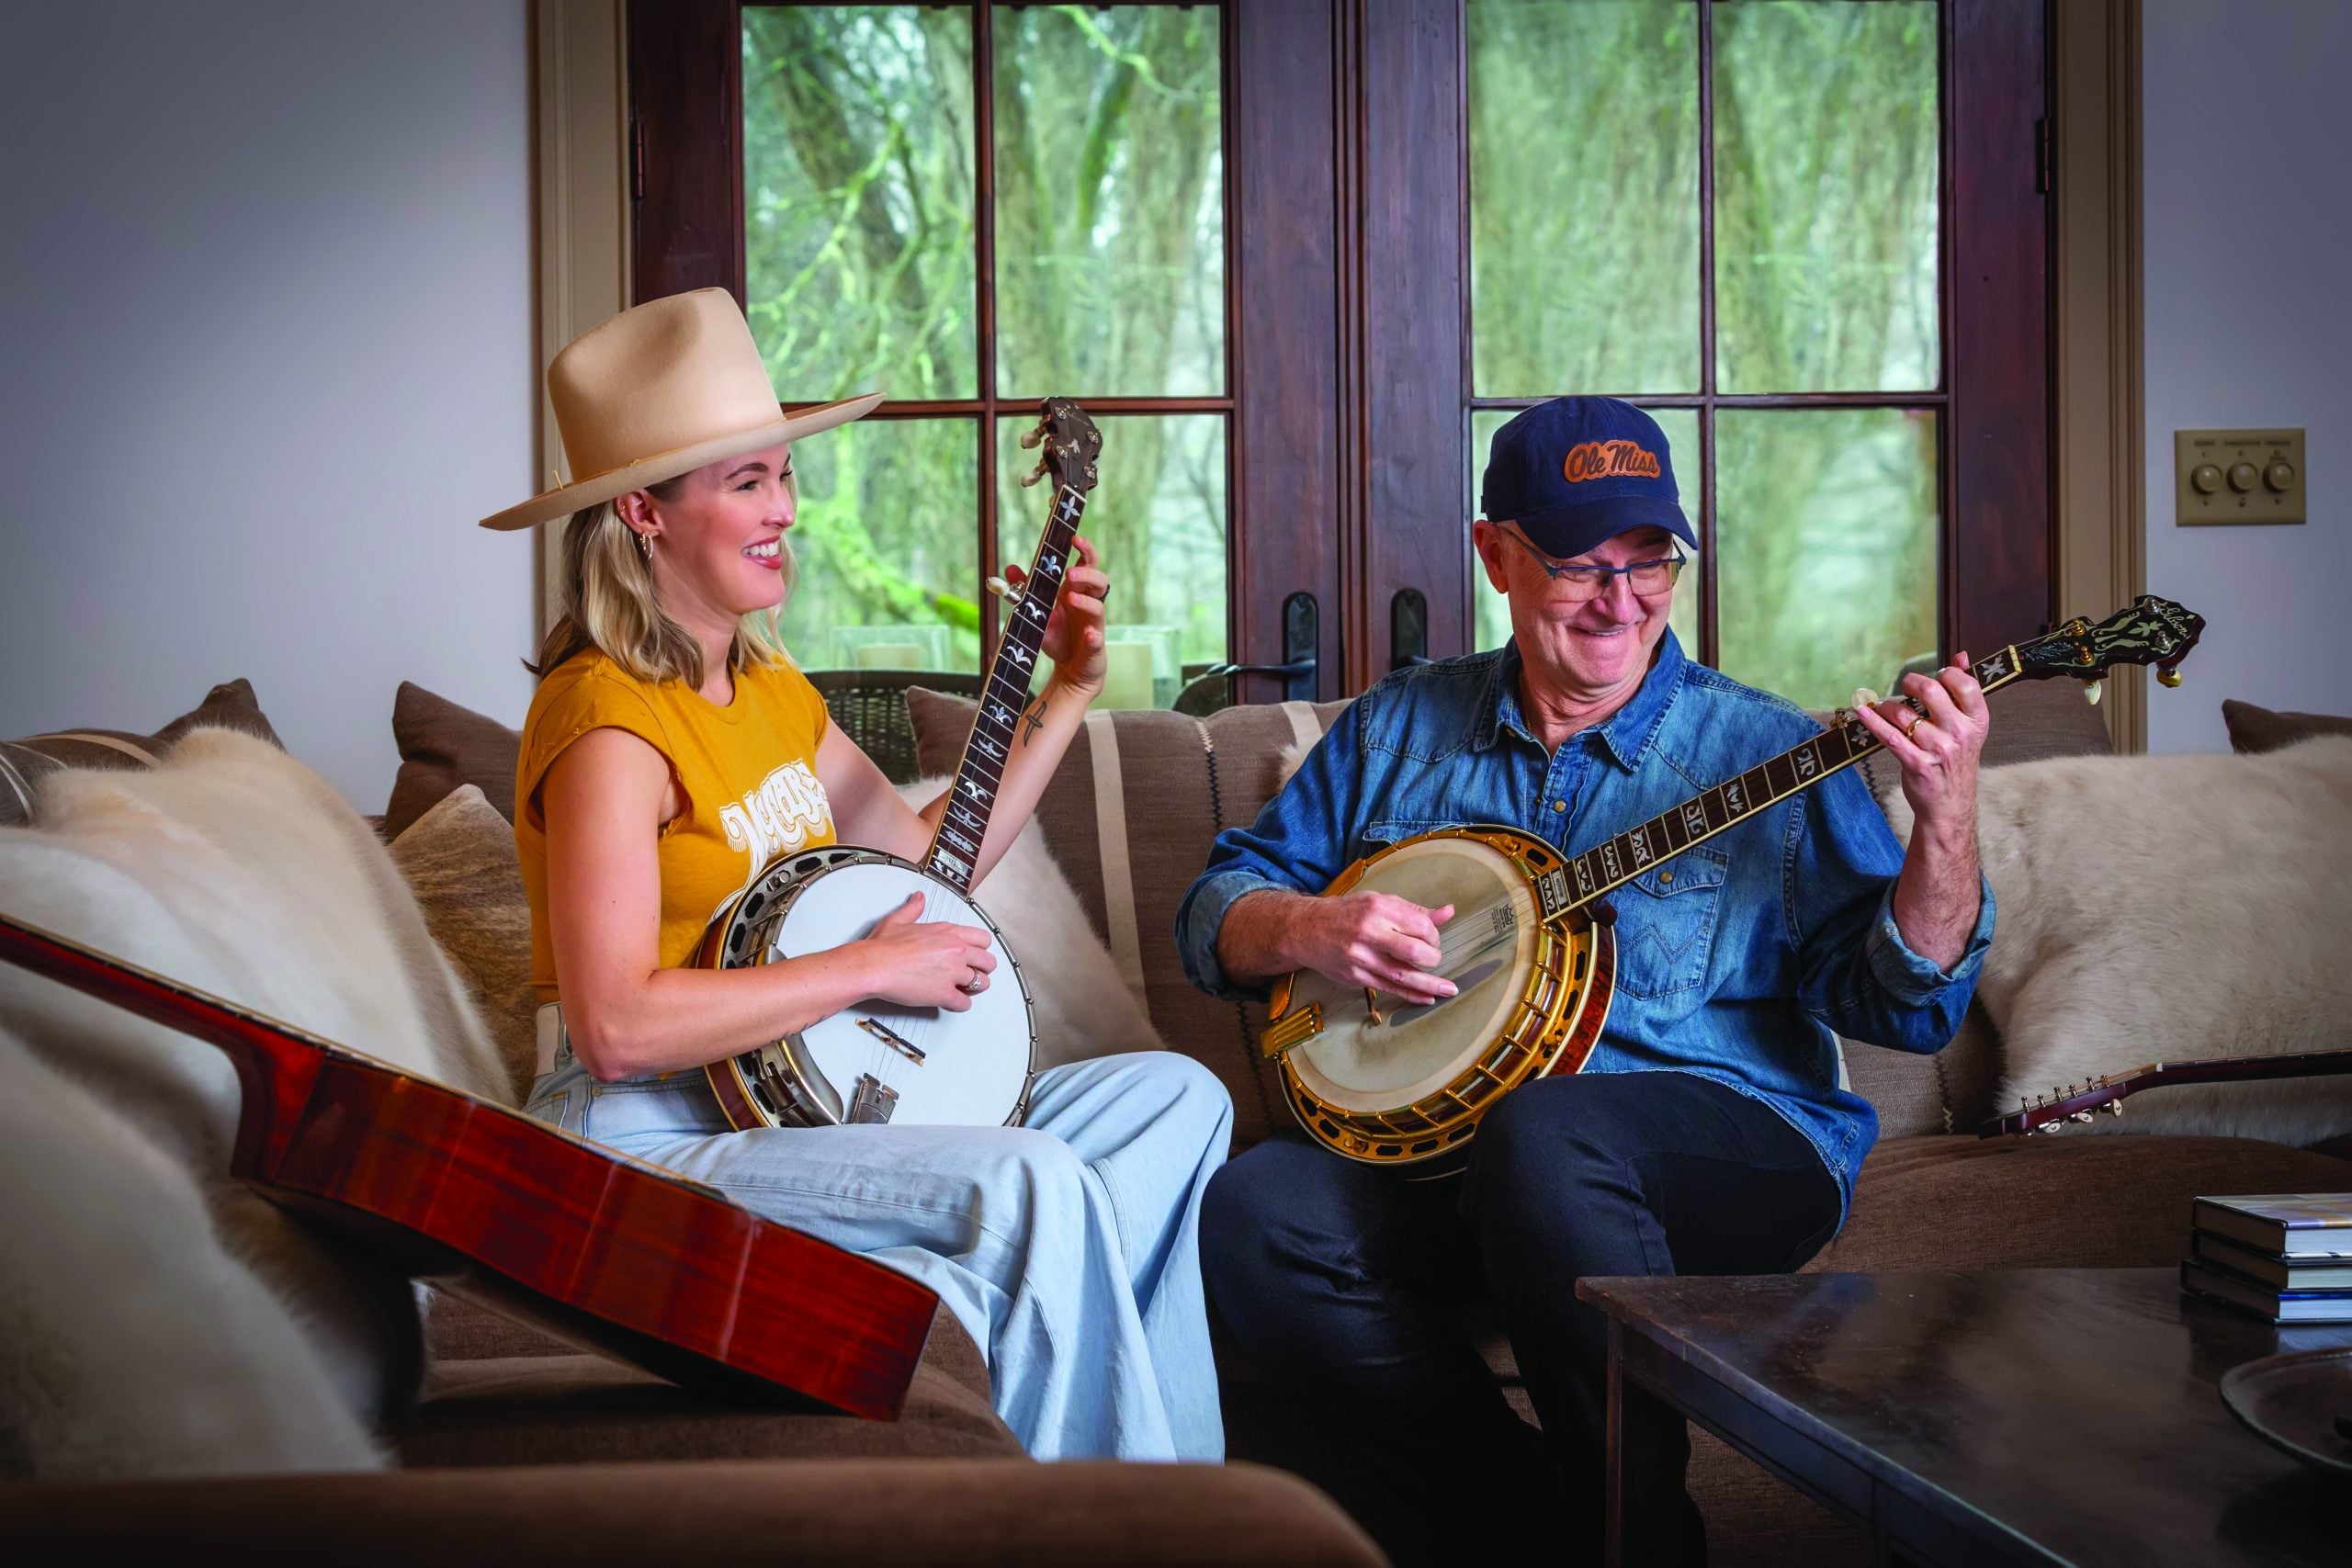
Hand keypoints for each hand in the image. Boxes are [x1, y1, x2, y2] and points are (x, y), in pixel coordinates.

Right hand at [858, 892, 995, 1011]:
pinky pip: (965, 1003)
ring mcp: (952, 973)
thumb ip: (913, 909)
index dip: (981, 949)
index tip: (974, 955)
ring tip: (963, 989)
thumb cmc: (883, 947)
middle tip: (972, 974)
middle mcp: (956, 950)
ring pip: (982, 983)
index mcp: (949, 932)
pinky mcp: (944, 993)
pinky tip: (952, 1001)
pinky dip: (960, 1004)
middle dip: (982, 969)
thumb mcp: (899, 920)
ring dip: (974, 988)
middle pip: (989, 962)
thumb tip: (918, 898)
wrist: (873, 967)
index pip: (984, 939)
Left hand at [1007, 534, 1106, 694]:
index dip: (1085, 550)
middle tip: (1069, 574)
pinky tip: (1088, 635)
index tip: (1075, 539)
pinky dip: (1093, 636)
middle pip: (1099, 581)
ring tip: (1071, 598)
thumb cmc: (1057, 638)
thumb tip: (1009, 567)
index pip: (1086, 565)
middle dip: (1086, 573)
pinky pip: (1097, 639)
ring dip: (1086, 601)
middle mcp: (1088, 604)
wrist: (1069, 670)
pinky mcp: (1094, 646)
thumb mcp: (1035, 612)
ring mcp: (1093, 625)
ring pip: (1099, 607)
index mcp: (1075, 591)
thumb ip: (1024, 590)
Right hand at [1285, 890, 1456, 1006]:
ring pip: (1402, 974)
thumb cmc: (1347, 913)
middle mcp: (1369, 932)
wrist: (1306, 929)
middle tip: (1434, 958)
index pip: (1420, 925)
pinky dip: (1410, 994)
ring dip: (1430, 984)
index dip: (1434, 935)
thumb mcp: (1379, 902)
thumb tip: (1448, 912)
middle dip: (1433, 957)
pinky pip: (1389, 987)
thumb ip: (1413, 910)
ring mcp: (1361, 957)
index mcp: (1378, 909)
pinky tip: (1427, 998)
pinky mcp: (1355, 976)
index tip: (1433, 940)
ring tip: (1450, 990)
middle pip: (1413, 950)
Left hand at [1853, 653, 1990, 838]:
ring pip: (1903, 713)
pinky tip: (1862, 712)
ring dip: (1888, 706)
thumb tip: (1962, 656)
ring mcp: (1938, 749)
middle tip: (1905, 686)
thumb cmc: (1956, 762)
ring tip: (1886, 709)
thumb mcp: (1969, 728)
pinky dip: (1872, 721)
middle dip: (1911, 682)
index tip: (1936, 676)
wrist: (1950, 805)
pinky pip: (1889, 736)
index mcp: (1977, 721)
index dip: (1946, 673)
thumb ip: (1965, 692)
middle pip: (1931, 691)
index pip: (1964, 683)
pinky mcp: (1916, 763)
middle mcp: (1960, 733)